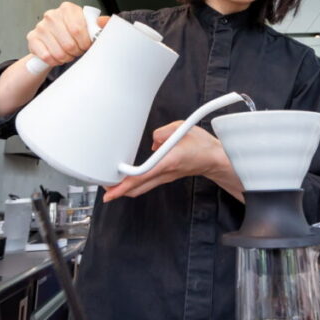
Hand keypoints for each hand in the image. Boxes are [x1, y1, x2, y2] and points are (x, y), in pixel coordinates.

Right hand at [26, 2, 108, 67]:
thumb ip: (99, 24)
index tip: (86, 46)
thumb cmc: (73, 32)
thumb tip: (104, 22)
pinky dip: (54, 61)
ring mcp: (41, 26)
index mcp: (68, 9)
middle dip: (76, 52)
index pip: (78, 30)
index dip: (85, 43)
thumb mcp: (88, 26)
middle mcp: (52, 15)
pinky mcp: (32, 38)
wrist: (53, 38)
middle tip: (77, 51)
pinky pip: (46, 57)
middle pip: (69, 44)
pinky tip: (57, 56)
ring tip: (68, 54)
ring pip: (58, 53)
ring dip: (66, 58)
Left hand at [103, 122, 240, 201]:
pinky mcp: (166, 177)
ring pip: (141, 188)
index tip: (111, 189)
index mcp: (168, 161)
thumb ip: (162, 132)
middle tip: (104, 189)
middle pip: (137, 188)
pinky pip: (146, 184)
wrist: (215, 159)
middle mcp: (165, 173)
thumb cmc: (202, 145)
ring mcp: (165, 177)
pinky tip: (127, 180)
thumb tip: (151, 142)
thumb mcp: (182, 128)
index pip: (142, 175)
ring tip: (111, 186)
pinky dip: (134, 184)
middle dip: (119, 191)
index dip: (124, 183)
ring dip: (125, 188)